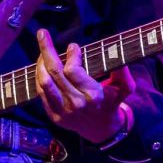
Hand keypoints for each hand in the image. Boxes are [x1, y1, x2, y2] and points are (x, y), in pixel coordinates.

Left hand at [34, 28, 135, 143]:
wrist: (100, 129)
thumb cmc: (111, 101)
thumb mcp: (124, 88)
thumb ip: (122, 72)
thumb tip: (118, 56)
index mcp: (93, 95)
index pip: (73, 70)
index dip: (71, 55)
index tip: (73, 46)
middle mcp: (76, 103)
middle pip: (55, 72)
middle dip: (47, 49)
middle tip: (43, 33)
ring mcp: (63, 111)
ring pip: (44, 82)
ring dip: (40, 63)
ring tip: (41, 50)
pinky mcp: (53, 115)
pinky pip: (41, 92)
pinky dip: (39, 76)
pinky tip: (41, 66)